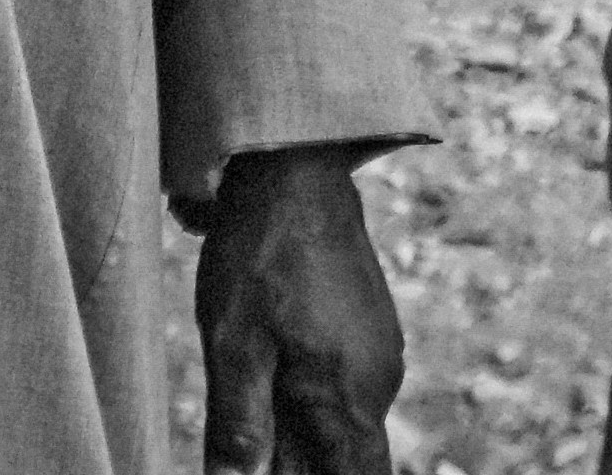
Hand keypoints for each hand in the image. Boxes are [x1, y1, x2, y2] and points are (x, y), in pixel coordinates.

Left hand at [197, 145, 403, 470]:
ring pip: (343, 420)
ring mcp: (377, 351)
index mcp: (349, 395)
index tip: (286, 474)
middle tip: (259, 450)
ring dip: (303, 433)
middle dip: (305, 464)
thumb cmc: (259, 251)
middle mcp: (377, 380)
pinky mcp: (368, 326)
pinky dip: (310, 398)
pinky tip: (271, 378)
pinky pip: (343, 384)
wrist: (295, 167)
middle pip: (348, 456)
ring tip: (258, 409)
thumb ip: (239, 424)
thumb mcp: (233, 341)